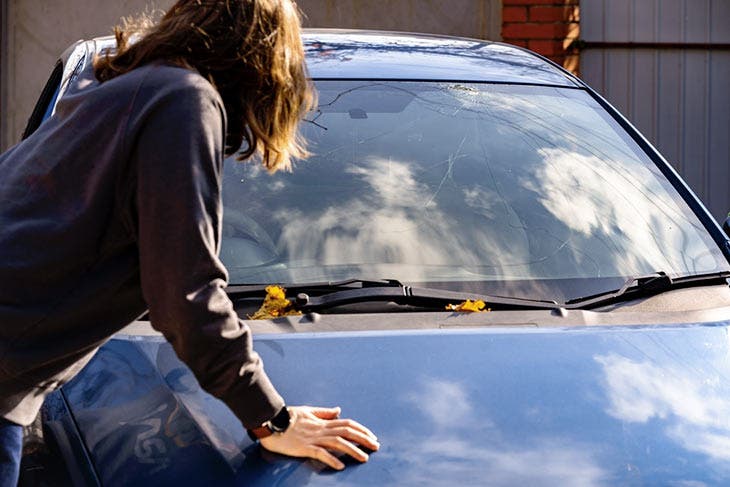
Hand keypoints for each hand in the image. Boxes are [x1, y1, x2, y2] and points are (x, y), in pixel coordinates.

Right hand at [259, 406, 378, 469]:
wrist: (270, 421)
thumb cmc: (287, 417)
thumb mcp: (308, 411)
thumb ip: (324, 412)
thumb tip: (338, 410)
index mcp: (322, 421)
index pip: (347, 424)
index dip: (361, 429)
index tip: (372, 436)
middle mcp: (321, 429)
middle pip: (347, 432)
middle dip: (363, 439)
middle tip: (376, 446)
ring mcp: (313, 438)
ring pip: (338, 443)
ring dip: (353, 450)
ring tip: (364, 458)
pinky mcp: (304, 447)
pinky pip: (320, 453)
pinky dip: (331, 459)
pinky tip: (340, 465)